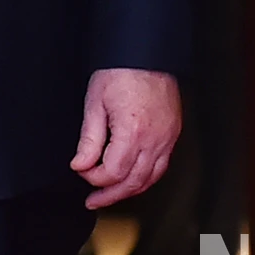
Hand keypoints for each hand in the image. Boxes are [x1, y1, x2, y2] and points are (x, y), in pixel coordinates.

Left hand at [70, 67, 180, 208]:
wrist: (146, 53)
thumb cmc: (120, 71)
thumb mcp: (95, 103)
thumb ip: (89, 139)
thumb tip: (80, 165)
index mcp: (133, 132)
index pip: (114, 172)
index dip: (94, 178)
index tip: (81, 171)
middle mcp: (155, 140)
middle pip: (134, 182)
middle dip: (111, 194)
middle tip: (93, 200)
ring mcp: (168, 138)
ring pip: (151, 178)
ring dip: (130, 190)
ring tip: (110, 195)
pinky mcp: (173, 134)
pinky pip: (161, 165)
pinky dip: (146, 177)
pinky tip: (133, 179)